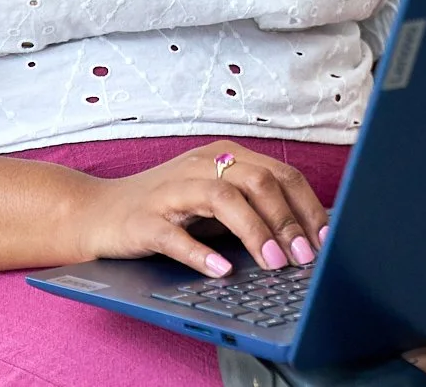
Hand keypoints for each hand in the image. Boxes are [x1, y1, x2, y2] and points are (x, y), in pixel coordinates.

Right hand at [79, 142, 329, 277]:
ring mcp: (171, 190)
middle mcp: (201, 165)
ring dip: (254, 231)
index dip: (307, 207)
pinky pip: (175, 234)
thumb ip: (252, 208)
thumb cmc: (166, 208)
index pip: (280, 174)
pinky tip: (221, 270)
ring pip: (223, 199)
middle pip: (258, 181)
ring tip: (274, 262)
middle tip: (305, 257)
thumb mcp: (214, 200)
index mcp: (225, 156)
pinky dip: (201, 253)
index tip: (327, 239)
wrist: (98, 212)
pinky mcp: (144, 220)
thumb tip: (305, 236)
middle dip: (287, 221)